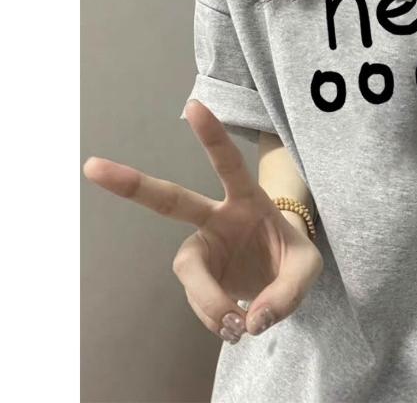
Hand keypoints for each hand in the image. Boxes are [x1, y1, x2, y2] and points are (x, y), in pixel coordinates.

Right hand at [83, 99, 323, 343]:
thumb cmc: (293, 257)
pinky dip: (214, 317)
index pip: (229, 164)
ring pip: (188, 269)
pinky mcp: (198, 275)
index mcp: (248, 200)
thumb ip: (289, 291)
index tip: (193, 106)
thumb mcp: (309, 269)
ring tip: (237, 325)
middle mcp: (217, 218)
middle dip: (133, 183)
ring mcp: (203, 246)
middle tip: (91, 167)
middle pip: (170, 199)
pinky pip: (196, 299)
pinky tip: (234, 324)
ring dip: (208, 300)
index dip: (212, 137)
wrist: (281, 278)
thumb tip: (251, 320)